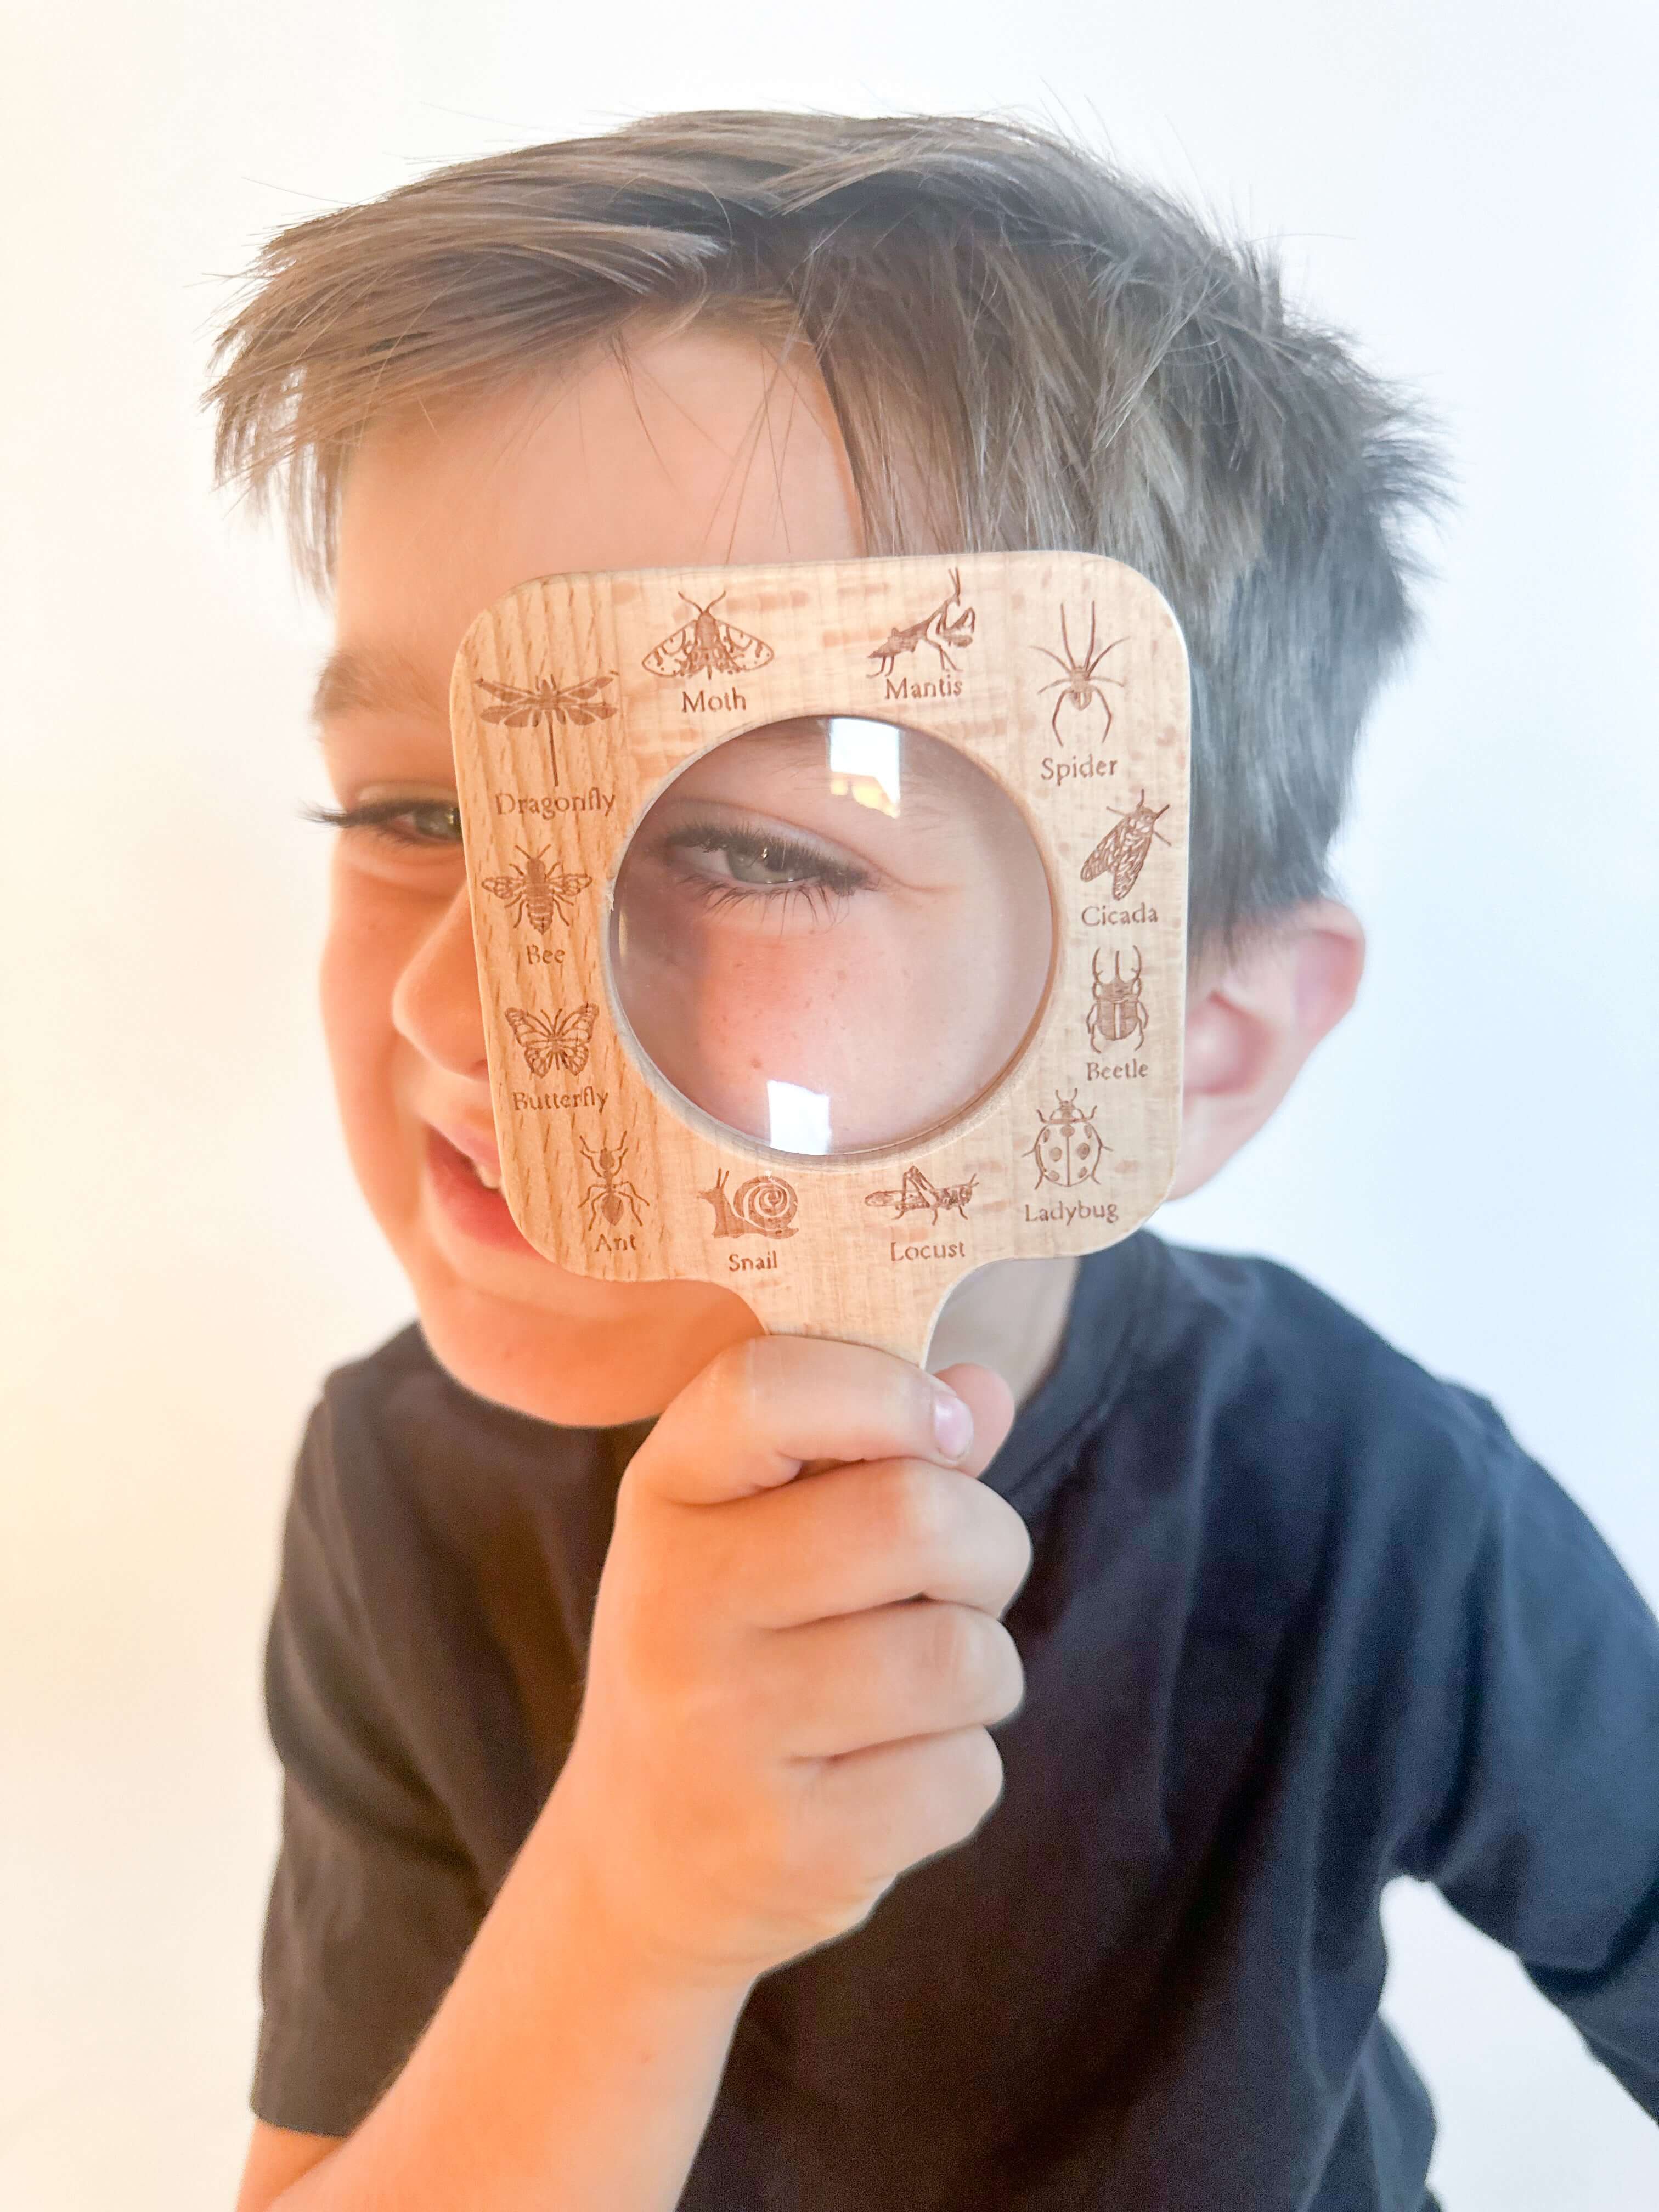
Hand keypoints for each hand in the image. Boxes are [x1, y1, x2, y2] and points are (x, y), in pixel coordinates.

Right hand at [552, 1337, 1028, 1990]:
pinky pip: (965, 1774)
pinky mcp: (788, 1846)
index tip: (944, 1427)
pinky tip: (893, 1773)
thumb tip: (986, 1389)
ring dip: (986, 1667)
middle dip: (986, 1543)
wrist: (639, 1858)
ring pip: (960, 1655)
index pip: (767, 1385)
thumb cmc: (732, 1651)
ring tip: (928, 1684)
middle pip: (911, 1515)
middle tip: (964, 1579)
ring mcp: (721, 1732)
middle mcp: (674, 1603)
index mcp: (664, 1493)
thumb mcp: (760, 1526)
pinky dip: (964, 1769)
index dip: (889, 1388)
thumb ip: (874, 1444)